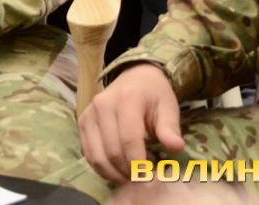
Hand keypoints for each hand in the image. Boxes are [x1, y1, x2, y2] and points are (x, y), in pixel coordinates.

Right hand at [79, 63, 184, 183]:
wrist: (135, 77)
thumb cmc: (154, 95)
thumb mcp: (168, 107)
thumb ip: (170, 127)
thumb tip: (176, 147)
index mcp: (126, 99)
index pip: (129, 139)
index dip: (139, 164)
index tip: (151, 181)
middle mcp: (102, 105)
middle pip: (112, 151)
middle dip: (129, 173)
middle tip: (144, 182)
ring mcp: (89, 113)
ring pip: (97, 156)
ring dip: (115, 174)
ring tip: (132, 178)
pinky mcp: (82, 122)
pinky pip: (88, 153)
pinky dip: (102, 168)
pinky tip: (118, 171)